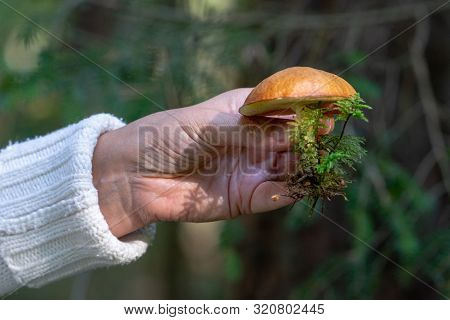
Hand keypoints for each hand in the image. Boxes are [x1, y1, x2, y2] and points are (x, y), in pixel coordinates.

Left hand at [92, 89, 333, 236]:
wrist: (134, 176)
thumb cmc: (165, 137)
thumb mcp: (206, 126)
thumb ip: (246, 132)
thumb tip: (287, 134)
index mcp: (243, 112)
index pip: (282, 108)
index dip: (304, 108)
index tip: (326, 108)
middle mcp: (252, 141)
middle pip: (291, 140)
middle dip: (308, 139)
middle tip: (321, 139)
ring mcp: (250, 170)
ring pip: (288, 168)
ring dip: (302, 166)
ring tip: (312, 163)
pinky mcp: (244, 199)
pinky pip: (272, 197)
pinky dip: (285, 193)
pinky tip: (291, 187)